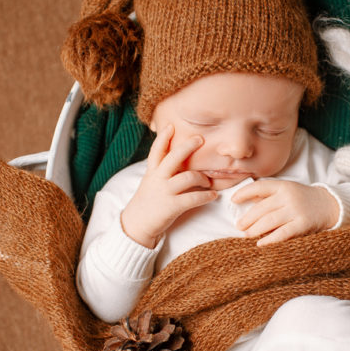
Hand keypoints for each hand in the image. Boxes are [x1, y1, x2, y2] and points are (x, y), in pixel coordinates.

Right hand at [120, 124, 216, 247]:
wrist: (136, 225)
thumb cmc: (148, 201)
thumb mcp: (150, 182)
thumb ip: (161, 170)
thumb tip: (177, 159)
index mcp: (152, 172)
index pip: (157, 150)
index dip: (163, 137)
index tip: (171, 125)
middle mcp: (158, 179)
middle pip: (174, 157)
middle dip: (188, 146)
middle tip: (201, 139)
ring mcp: (165, 192)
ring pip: (188, 177)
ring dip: (202, 178)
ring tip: (208, 182)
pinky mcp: (172, 206)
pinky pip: (194, 198)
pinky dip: (207, 196)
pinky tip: (213, 196)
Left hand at [232, 180, 339, 245]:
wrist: (329, 205)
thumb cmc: (303, 199)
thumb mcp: (287, 191)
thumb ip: (269, 195)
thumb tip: (247, 201)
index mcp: (283, 186)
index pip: (259, 187)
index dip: (244, 193)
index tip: (234, 200)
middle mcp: (288, 197)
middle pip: (262, 208)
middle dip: (248, 218)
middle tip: (239, 226)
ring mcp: (296, 210)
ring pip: (269, 221)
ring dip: (255, 229)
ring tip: (246, 235)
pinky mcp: (302, 225)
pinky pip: (282, 233)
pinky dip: (269, 240)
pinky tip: (261, 244)